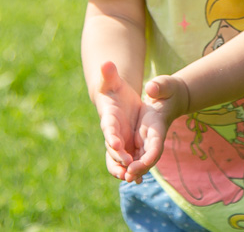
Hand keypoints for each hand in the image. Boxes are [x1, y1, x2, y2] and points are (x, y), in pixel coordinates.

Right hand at [93, 61, 144, 181]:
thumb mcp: (112, 80)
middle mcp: (112, 132)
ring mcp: (118, 141)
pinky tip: (138, 180)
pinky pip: (125, 162)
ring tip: (132, 179)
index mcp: (109, 117)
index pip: (109, 128)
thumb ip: (109, 74)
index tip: (117, 145)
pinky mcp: (124, 147)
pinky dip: (129, 171)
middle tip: (128, 168)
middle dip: (119, 159)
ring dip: (123, 169)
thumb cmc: (113, 88)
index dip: (112, 137)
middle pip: (113, 148)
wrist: (115, 100)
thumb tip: (106, 62)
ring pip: (117, 159)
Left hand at [122, 75, 188, 180]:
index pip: (156, 146)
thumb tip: (151, 88)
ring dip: (133, 170)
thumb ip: (159, 87)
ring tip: (122, 177)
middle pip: (148, 158)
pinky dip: (129, 165)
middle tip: (127, 176)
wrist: (169, 96)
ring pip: (141, 160)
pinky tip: (120, 173)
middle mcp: (154, 138)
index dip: (149, 157)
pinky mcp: (141, 141)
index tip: (138, 166)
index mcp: (159, 126)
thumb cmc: (168, 89)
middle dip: (139, 168)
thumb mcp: (165, 85)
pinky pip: (135, 156)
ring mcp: (148, 141)